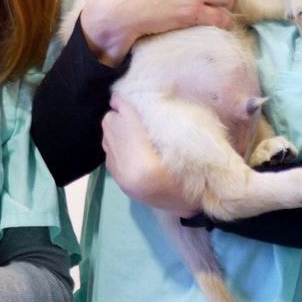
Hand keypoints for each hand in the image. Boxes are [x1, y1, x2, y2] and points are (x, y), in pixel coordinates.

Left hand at [102, 97, 198, 216]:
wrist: (191, 206)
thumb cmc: (195, 173)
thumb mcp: (184, 142)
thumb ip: (159, 122)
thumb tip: (136, 102)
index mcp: (143, 162)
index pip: (125, 118)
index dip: (124, 103)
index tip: (125, 95)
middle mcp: (126, 170)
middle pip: (110, 124)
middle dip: (119, 114)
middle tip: (132, 110)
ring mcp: (120, 176)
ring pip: (106, 136)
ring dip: (116, 128)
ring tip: (131, 126)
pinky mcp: (118, 180)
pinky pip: (107, 150)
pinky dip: (115, 142)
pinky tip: (129, 142)